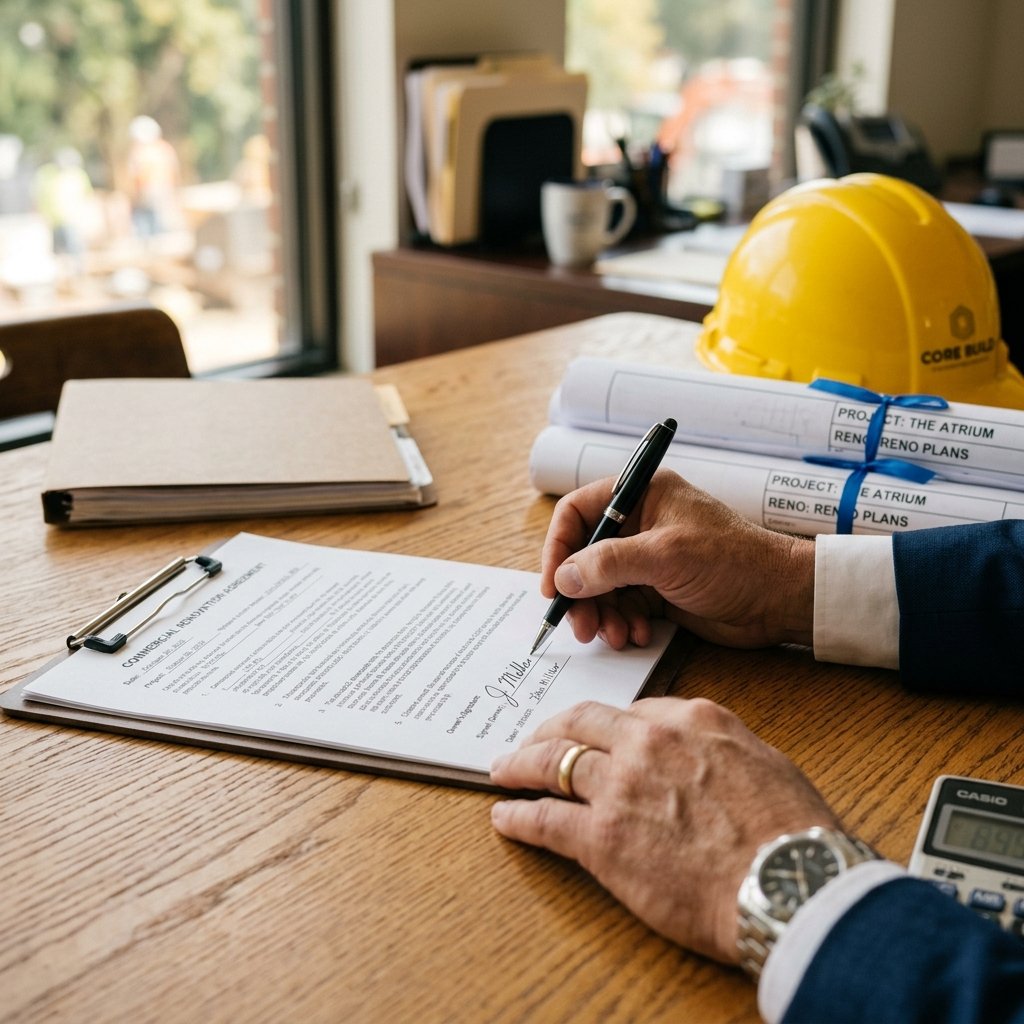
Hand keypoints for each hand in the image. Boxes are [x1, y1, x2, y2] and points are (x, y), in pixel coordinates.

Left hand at [490, 697, 839, 962]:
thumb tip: (703, 754)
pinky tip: (505, 818)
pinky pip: (545, 819)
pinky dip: (518, 818)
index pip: (630, 712)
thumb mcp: (764, 762)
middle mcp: (647, 741)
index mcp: (690, 719)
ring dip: (520, 765)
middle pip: (580, 723)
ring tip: (503, 770)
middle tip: (530, 741)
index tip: (592, 737)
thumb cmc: (791, 832)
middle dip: (548, 730)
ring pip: (552, 762)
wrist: (788, 883)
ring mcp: (620, 786)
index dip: (604, 728)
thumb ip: (721, 747)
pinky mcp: (600, 837)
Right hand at [540, 470, 814, 649]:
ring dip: (600, 614)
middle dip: (579, 593)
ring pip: (600, 587)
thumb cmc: (734, 561)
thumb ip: (609, 564)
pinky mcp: (657, 590)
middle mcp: (640, 524)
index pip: (578, 513)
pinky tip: (635, 635)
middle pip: (584, 555)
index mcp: (641, 495)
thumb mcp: (666, 556)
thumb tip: (565, 578)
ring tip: (611, 635)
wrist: (779, 599)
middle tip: (579, 624)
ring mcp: (648, 559)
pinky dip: (621, 623)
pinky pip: (621, 606)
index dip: (559, 548)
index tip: (553, 586)